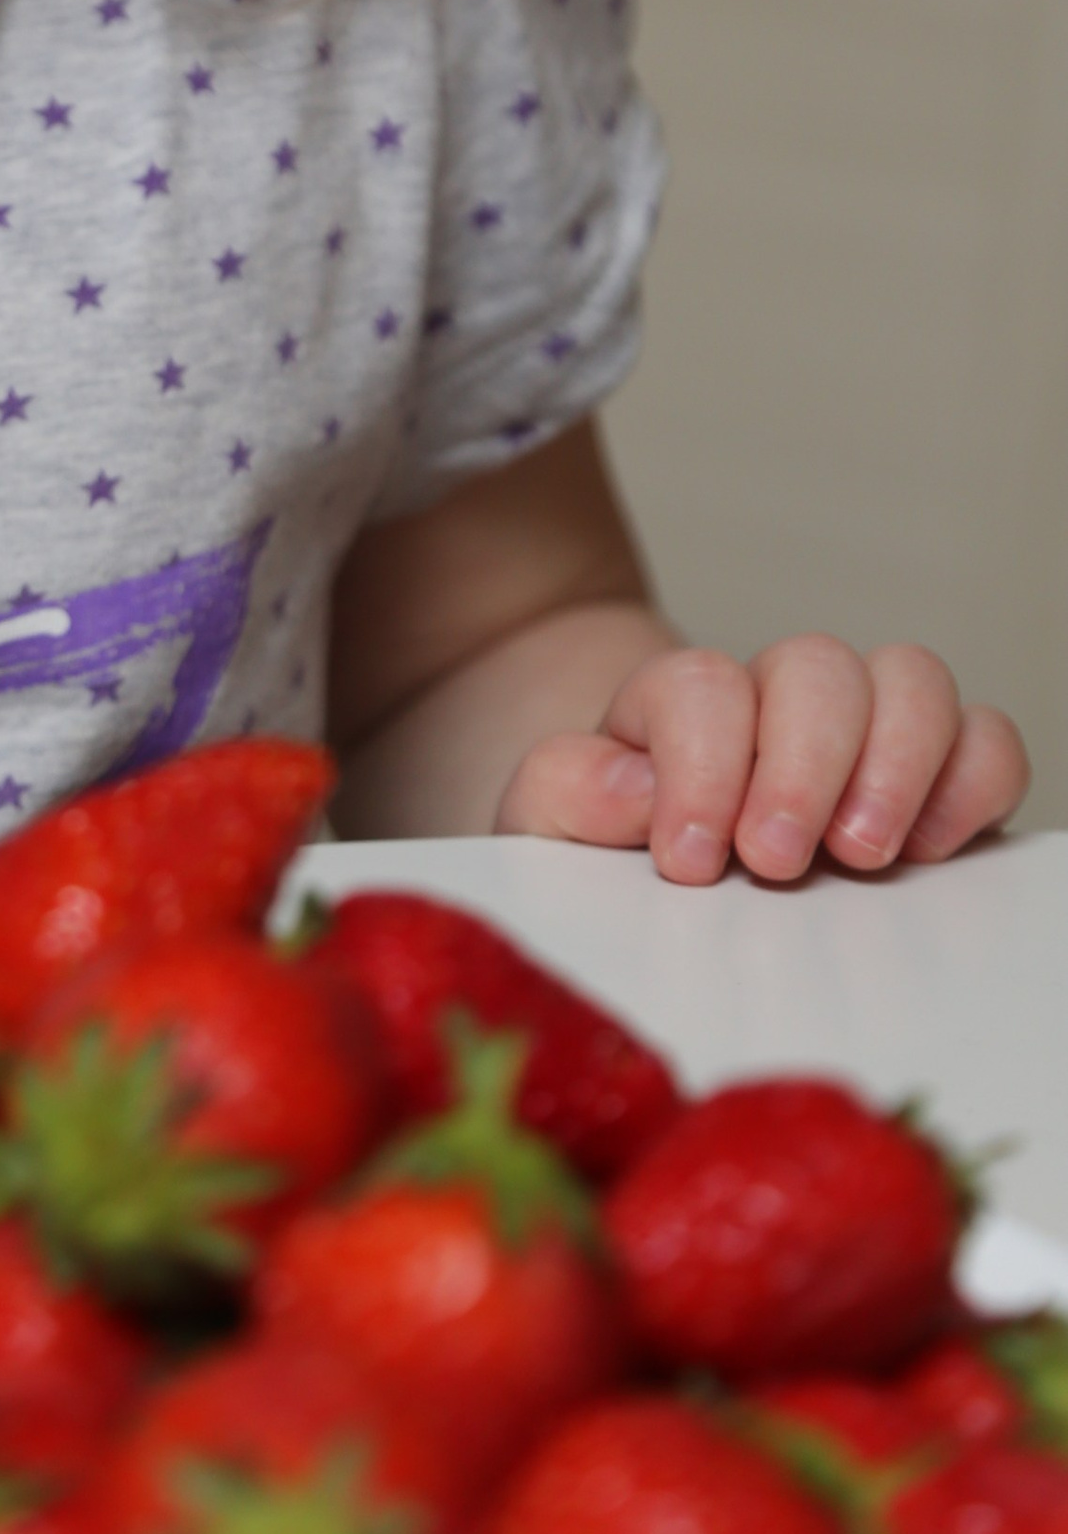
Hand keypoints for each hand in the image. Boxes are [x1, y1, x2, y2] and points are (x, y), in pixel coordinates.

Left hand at [495, 635, 1029, 883]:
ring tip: (862, 855)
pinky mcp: (933, 787)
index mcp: (679, 707)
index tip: (691, 860)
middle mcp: (778, 704)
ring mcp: (863, 738)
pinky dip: (973, 782)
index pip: (702, 686)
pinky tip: (928, 849)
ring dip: (898, 763)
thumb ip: (564, 792)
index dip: (701, 767)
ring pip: (912, 680)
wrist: (653, 867)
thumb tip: (636, 788)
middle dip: (805, 764)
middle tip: (777, 861)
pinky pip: (985, 742)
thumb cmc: (603, 846)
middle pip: (817, 666)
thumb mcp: (547, 825)